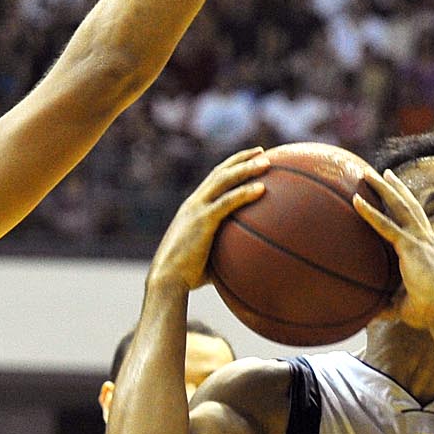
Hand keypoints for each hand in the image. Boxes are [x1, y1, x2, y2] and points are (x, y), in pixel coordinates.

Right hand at [147, 147, 269, 292]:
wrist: (167, 280)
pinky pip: (227, 202)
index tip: (249, 158)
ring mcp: (197, 210)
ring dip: (246, 168)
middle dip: (241, 159)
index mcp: (193, 208)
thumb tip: (248, 262)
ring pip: (224, 180)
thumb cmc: (186, 277)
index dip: (231, 166)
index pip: (213, 179)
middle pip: (220, 172)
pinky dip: (245, 193)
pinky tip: (262, 189)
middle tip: (262, 152)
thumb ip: (225, 253)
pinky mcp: (202, 221)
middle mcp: (194, 203)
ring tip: (267, 162)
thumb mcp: (208, 259)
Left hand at [351, 167, 433, 330]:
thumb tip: (368, 315)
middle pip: (410, 206)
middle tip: (384, 174)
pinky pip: (385, 226)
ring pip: (399, 206)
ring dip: (383, 188)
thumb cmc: (428, 314)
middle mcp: (426, 240)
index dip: (407, 206)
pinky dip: (369, 212)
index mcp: (428, 250)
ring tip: (367, 174)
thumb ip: (386, 306)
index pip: (416, 222)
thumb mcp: (402, 307)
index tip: (397, 194)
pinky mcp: (410, 247)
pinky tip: (355, 201)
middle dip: (397, 188)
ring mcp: (420, 241)